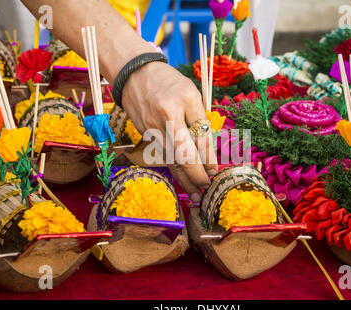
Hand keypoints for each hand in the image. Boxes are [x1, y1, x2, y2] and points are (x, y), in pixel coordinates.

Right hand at [122, 61, 217, 201]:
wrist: (134, 74)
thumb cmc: (168, 82)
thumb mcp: (191, 93)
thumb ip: (199, 119)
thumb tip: (207, 152)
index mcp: (183, 101)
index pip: (200, 136)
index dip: (209, 158)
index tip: (215, 171)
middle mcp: (166, 116)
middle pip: (183, 154)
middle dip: (196, 175)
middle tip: (206, 188)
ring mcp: (152, 127)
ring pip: (170, 159)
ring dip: (184, 178)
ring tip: (195, 193)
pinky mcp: (145, 134)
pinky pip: (162, 155)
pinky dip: (173, 169)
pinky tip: (181, 179)